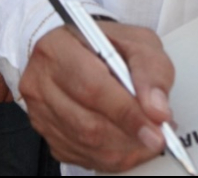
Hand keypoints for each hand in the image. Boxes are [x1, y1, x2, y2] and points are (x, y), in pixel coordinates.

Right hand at [20, 22, 173, 171]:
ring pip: (86, 144)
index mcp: (57, 48)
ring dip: (124, 149)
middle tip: (158, 136)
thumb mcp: (137, 41)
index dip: (126, 113)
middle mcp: (40, 81)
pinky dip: (112, 156)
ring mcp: (39, 111)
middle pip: (87, 123)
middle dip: (130, 135)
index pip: (92, 87)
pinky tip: (127, 141)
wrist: (78, 49)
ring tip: (146, 136)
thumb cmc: (105, 42)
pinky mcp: (46, 134)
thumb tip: (157, 110)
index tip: (156, 128)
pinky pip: (83, 157)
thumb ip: (151, 71)